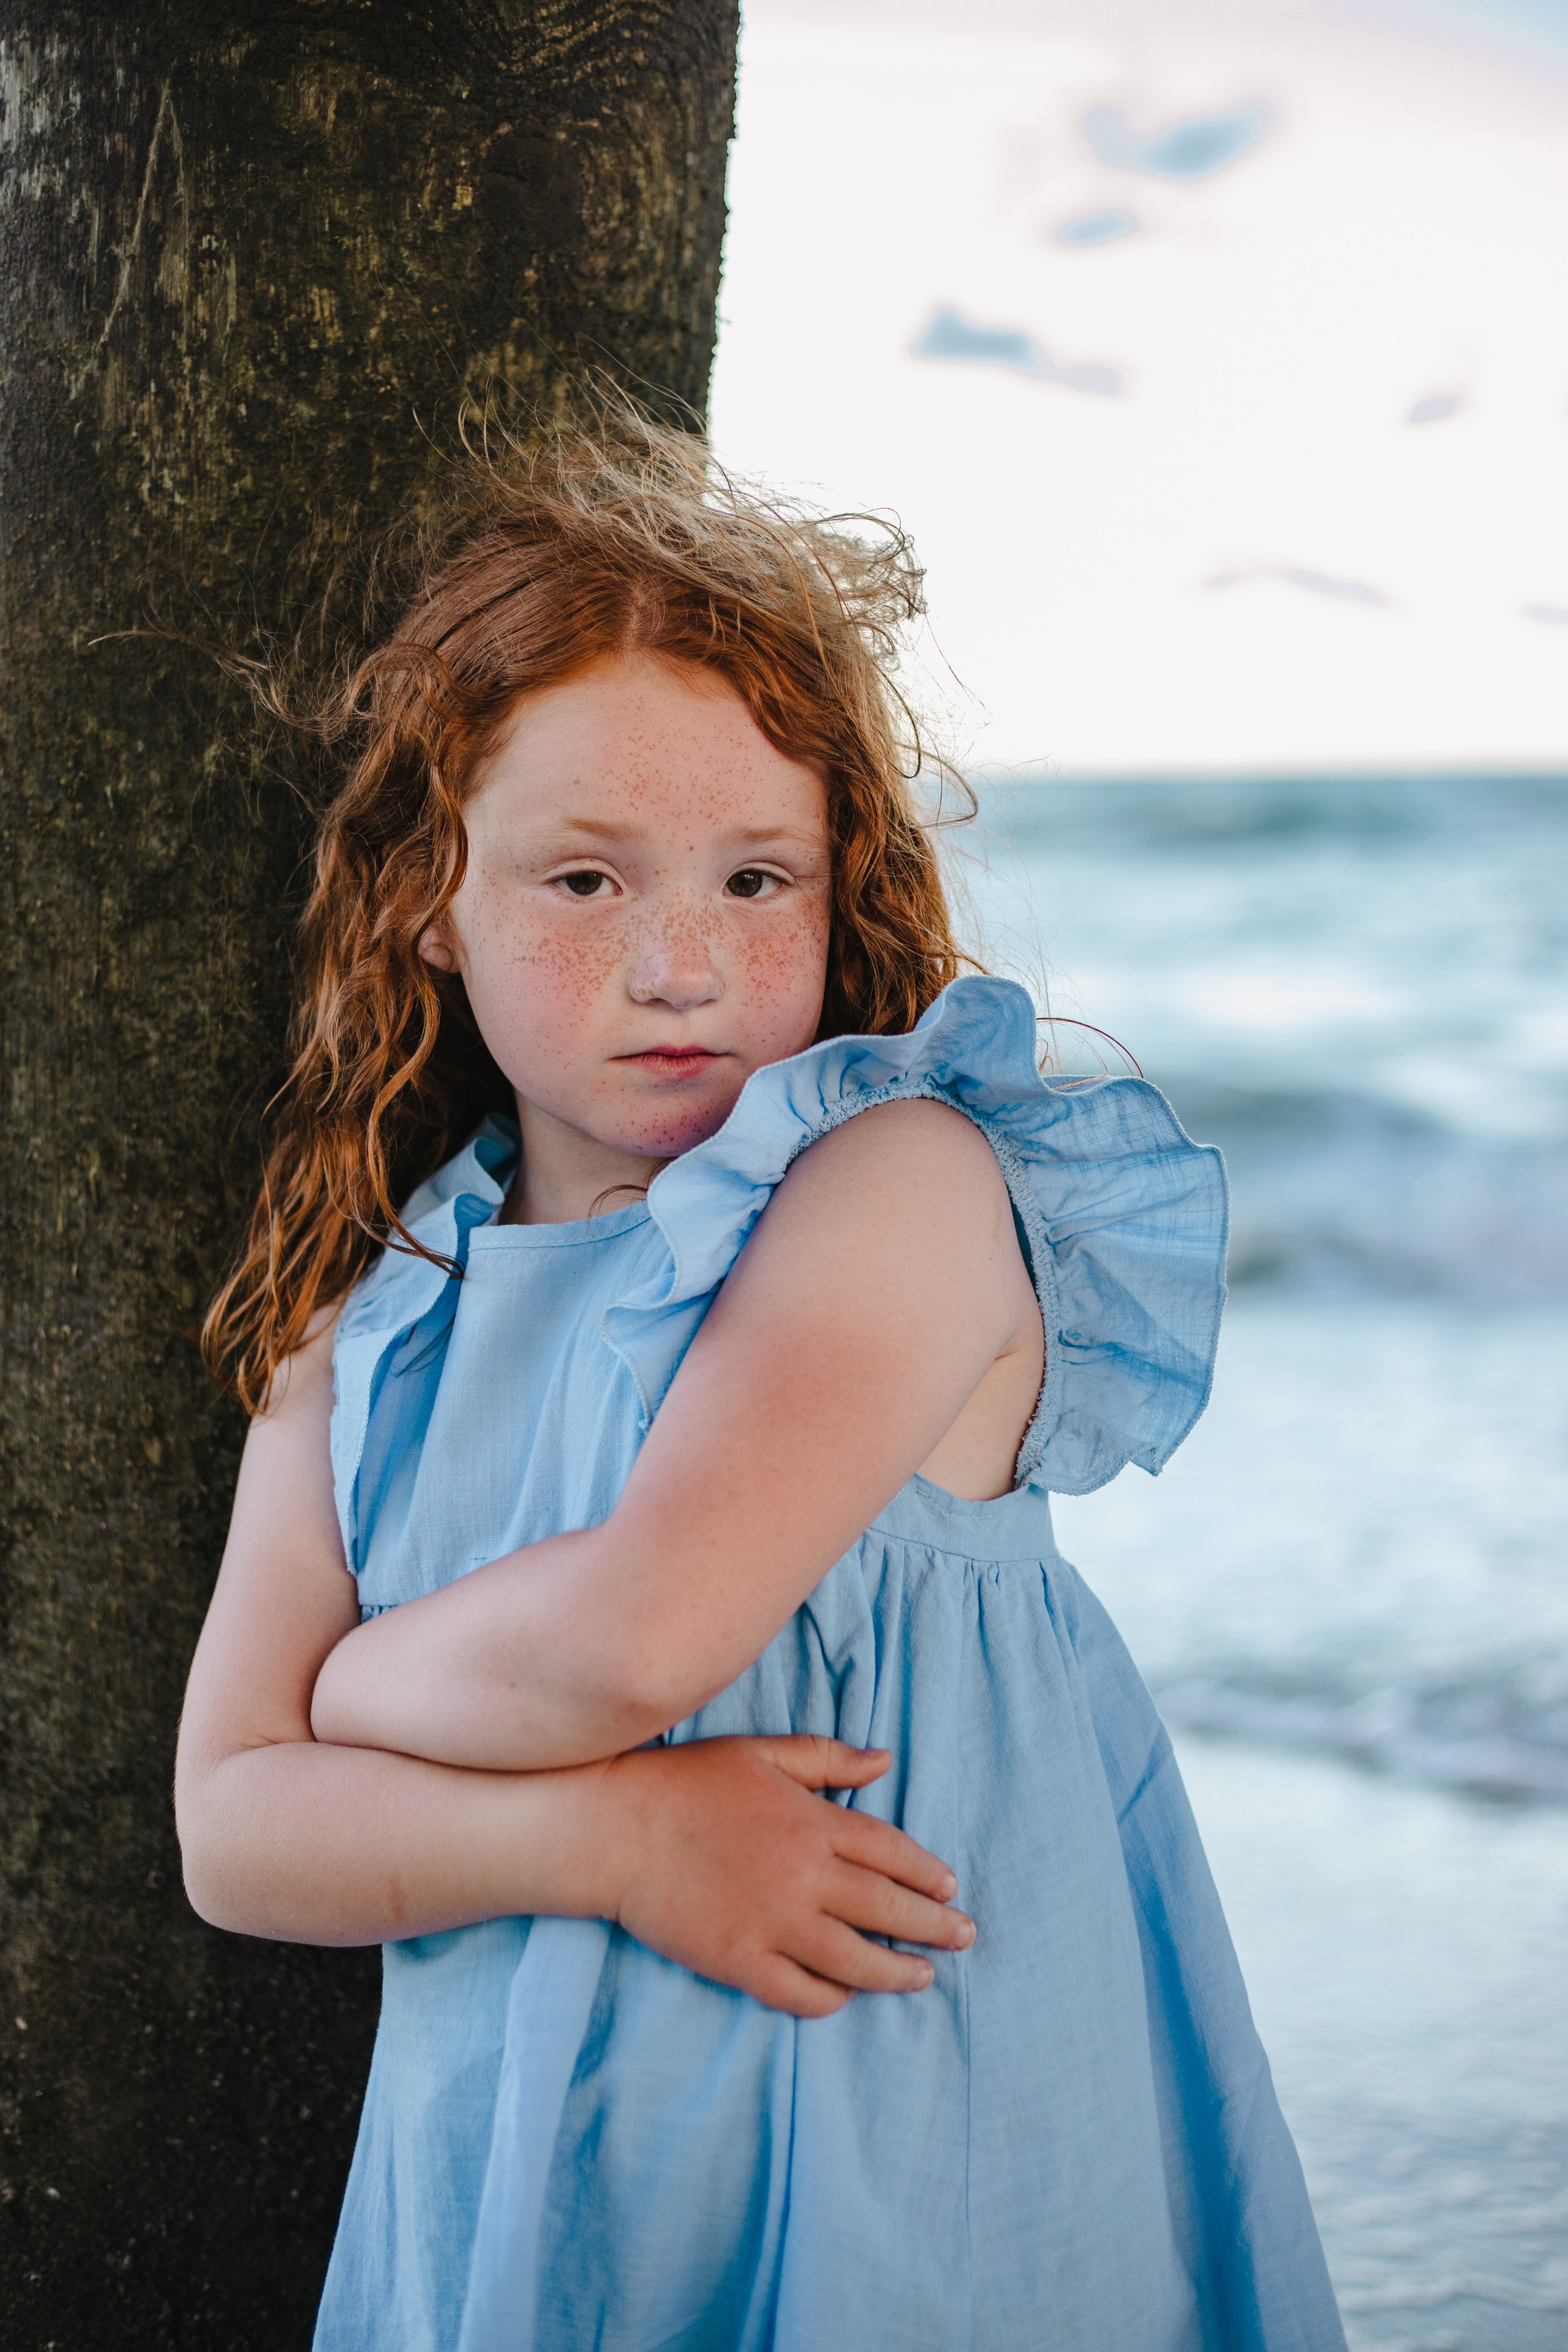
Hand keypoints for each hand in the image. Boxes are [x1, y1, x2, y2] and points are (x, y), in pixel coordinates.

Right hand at [595, 1734, 973, 2018]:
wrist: (615, 1829)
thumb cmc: (687, 1783)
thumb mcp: (762, 1753)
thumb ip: (828, 1759)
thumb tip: (884, 1760)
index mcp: (813, 1823)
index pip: (892, 1853)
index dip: (927, 1874)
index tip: (950, 1888)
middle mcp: (804, 1876)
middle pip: (888, 1909)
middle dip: (934, 1927)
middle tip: (964, 1937)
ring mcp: (774, 1924)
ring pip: (855, 1961)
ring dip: (897, 1973)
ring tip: (922, 1979)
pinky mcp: (741, 1961)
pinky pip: (801, 1992)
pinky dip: (830, 1997)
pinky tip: (845, 1994)